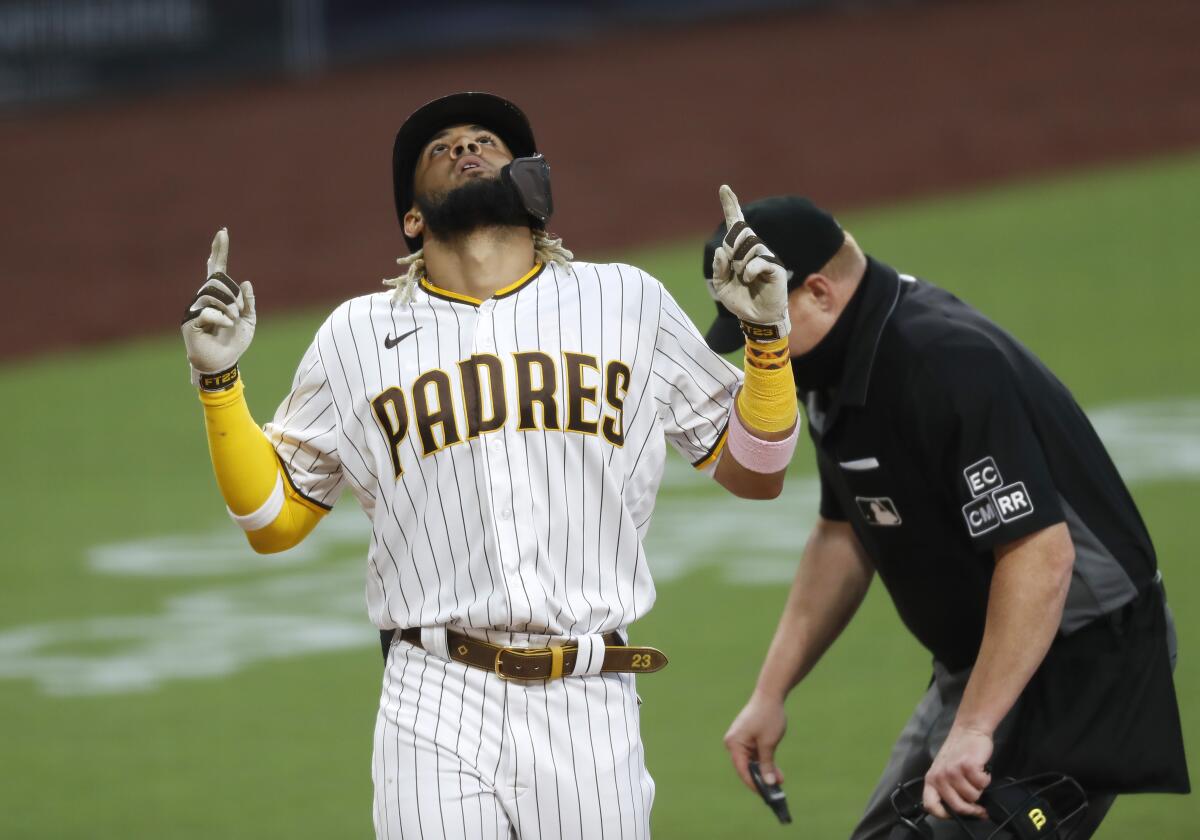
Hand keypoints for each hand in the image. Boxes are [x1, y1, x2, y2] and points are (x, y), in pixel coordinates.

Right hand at [181, 228, 255, 383]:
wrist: (223, 363)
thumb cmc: (234, 342)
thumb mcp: (249, 321)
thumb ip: (248, 302)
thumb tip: (246, 282)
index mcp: (218, 296)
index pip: (217, 269)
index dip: (219, 251)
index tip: (223, 232)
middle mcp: (203, 298)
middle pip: (217, 281)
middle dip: (232, 295)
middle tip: (237, 313)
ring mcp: (194, 309)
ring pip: (211, 294)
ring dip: (228, 307)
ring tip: (232, 321)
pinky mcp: (189, 322)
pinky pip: (206, 311)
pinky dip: (221, 318)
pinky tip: (225, 325)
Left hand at [707, 185, 789, 341]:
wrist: (756, 317)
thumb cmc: (740, 300)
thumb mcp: (721, 285)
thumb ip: (719, 268)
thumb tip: (721, 250)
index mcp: (739, 251)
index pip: (736, 224)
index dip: (731, 206)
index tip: (724, 188)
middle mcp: (754, 249)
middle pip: (739, 234)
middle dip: (732, 250)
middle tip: (735, 271)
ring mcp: (765, 256)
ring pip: (748, 247)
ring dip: (740, 266)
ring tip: (745, 280)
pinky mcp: (774, 266)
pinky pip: (758, 261)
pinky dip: (749, 271)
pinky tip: (749, 279)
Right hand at [724, 690, 787, 793]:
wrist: (769, 695)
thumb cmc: (768, 716)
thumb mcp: (769, 743)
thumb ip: (767, 764)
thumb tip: (769, 783)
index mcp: (734, 743)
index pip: (743, 770)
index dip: (754, 784)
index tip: (766, 794)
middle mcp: (733, 743)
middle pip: (746, 767)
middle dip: (761, 778)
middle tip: (776, 788)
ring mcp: (739, 740)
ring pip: (751, 762)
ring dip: (765, 770)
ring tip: (780, 778)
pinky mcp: (746, 738)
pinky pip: (753, 754)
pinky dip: (764, 761)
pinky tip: (776, 769)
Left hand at [923, 725, 992, 819]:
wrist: (969, 730)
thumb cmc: (959, 753)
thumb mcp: (945, 771)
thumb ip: (946, 789)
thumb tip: (959, 812)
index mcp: (931, 779)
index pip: (930, 806)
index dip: (944, 815)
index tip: (956, 816)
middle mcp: (939, 777)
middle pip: (958, 807)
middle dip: (972, 810)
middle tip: (980, 809)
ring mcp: (953, 771)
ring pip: (973, 797)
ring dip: (979, 789)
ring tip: (976, 777)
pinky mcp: (968, 766)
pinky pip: (982, 785)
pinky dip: (986, 780)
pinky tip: (982, 770)